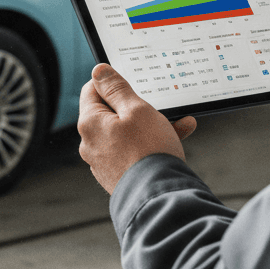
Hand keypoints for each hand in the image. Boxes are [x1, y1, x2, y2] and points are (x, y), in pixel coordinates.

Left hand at [78, 63, 196, 194]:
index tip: (131, 81)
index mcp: (90, 123)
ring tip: (179, 122)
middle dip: (138, 106)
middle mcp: (91, 142)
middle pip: (111, 112)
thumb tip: (99, 71)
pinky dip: (151, 143)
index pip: (91, 90)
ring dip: (151, 124)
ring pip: (127, 132)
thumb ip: (117, 88)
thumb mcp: (136, 109)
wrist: (158, 197)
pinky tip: (177, 139)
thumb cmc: (148, 150)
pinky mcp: (119, 174)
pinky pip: (133, 150)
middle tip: (159, 103)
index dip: (111, 82)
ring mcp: (104, 161)